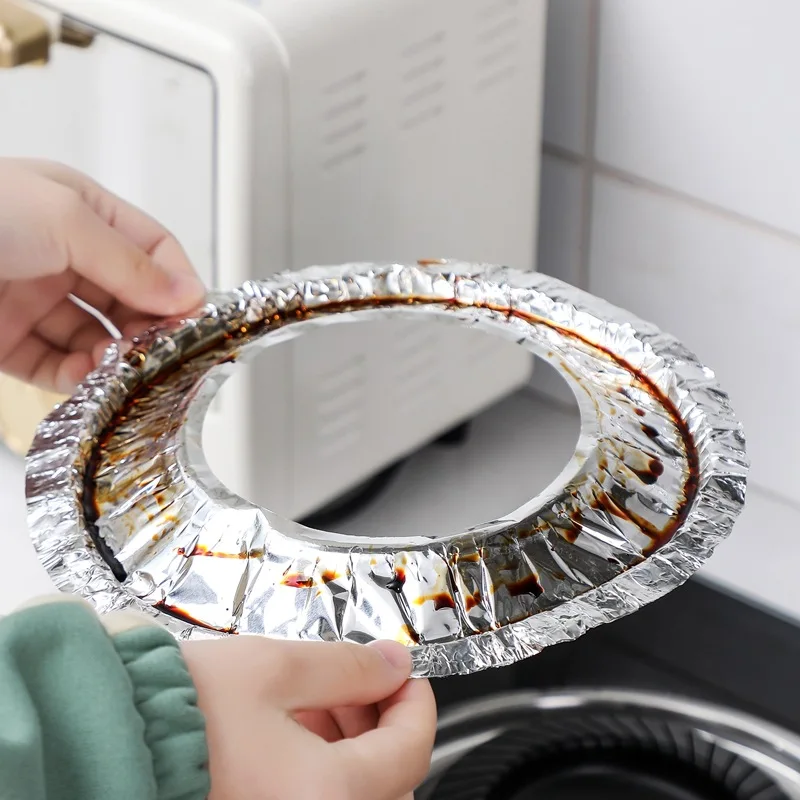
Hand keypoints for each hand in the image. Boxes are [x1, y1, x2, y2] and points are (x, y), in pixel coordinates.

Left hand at [0, 158, 205, 393]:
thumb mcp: (65, 219)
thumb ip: (130, 262)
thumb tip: (185, 294)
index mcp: (79, 211)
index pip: (151, 248)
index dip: (177, 280)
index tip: (196, 315)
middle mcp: (61, 255)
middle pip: (128, 298)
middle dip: (151, 325)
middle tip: (166, 349)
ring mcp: (33, 299)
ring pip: (97, 337)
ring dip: (117, 356)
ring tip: (126, 367)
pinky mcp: (7, 341)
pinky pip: (58, 365)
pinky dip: (81, 377)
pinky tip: (93, 378)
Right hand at [182, 637, 435, 799]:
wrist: (106, 742)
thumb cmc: (176, 712)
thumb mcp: (275, 668)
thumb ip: (348, 666)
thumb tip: (392, 664)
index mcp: (327, 796)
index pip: (411, 750)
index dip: (416, 702)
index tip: (406, 674)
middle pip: (390, 784)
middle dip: (382, 725)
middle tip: (362, 682)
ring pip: (354, 796)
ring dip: (352, 748)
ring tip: (319, 700)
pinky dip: (321, 771)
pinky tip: (294, 732)